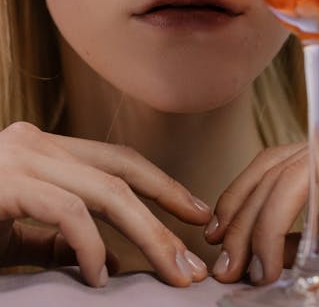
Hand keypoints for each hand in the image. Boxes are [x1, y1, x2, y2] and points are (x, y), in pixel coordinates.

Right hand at [0, 122, 210, 286]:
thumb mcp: (15, 233)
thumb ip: (58, 241)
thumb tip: (115, 260)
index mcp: (42, 150)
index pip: (116, 160)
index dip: (161, 184)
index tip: (196, 212)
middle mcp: (35, 143)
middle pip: (120, 173)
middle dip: (168, 210)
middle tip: (197, 252)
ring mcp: (20, 159)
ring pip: (105, 191)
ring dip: (148, 233)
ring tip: (172, 271)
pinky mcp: (6, 183)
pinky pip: (67, 212)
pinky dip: (91, 246)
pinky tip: (99, 277)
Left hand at [206, 113, 318, 283]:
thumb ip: (313, 241)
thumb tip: (260, 251)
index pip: (273, 162)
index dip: (238, 198)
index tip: (215, 241)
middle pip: (279, 167)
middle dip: (246, 219)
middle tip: (231, 268)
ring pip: (304, 175)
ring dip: (275, 227)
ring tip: (266, 273)